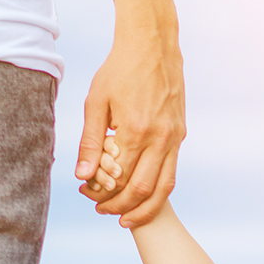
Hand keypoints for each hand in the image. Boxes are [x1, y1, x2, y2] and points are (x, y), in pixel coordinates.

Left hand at [76, 31, 184, 227]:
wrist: (153, 45)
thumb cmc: (119, 70)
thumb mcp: (96, 102)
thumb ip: (90, 141)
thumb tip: (83, 176)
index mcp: (136, 131)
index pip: (119, 180)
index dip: (102, 194)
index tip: (87, 194)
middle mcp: (160, 139)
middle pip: (142, 191)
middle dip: (121, 208)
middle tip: (103, 211)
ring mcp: (174, 139)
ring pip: (163, 189)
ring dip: (145, 209)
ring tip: (126, 218)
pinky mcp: (180, 135)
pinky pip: (171, 172)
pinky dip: (156, 190)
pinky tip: (141, 193)